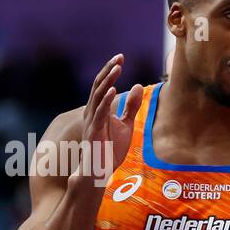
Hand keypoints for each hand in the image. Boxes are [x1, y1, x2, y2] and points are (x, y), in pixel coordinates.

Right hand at [81, 54, 143, 185]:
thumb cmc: (110, 149)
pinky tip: (112, 91)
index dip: (110, 71)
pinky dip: (105, 102)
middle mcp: (92, 112)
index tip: (120, 58)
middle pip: (98, 86)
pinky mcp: (94, 132)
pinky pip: (99, 114)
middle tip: (119, 57)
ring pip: (97, 96)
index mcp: (98, 109)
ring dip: (107, 81)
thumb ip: (131, 107)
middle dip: (109, 71)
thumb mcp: (126, 125)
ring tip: (117, 68)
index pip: (103, 85)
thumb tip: (138, 85)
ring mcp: (92, 121)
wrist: (98, 171)